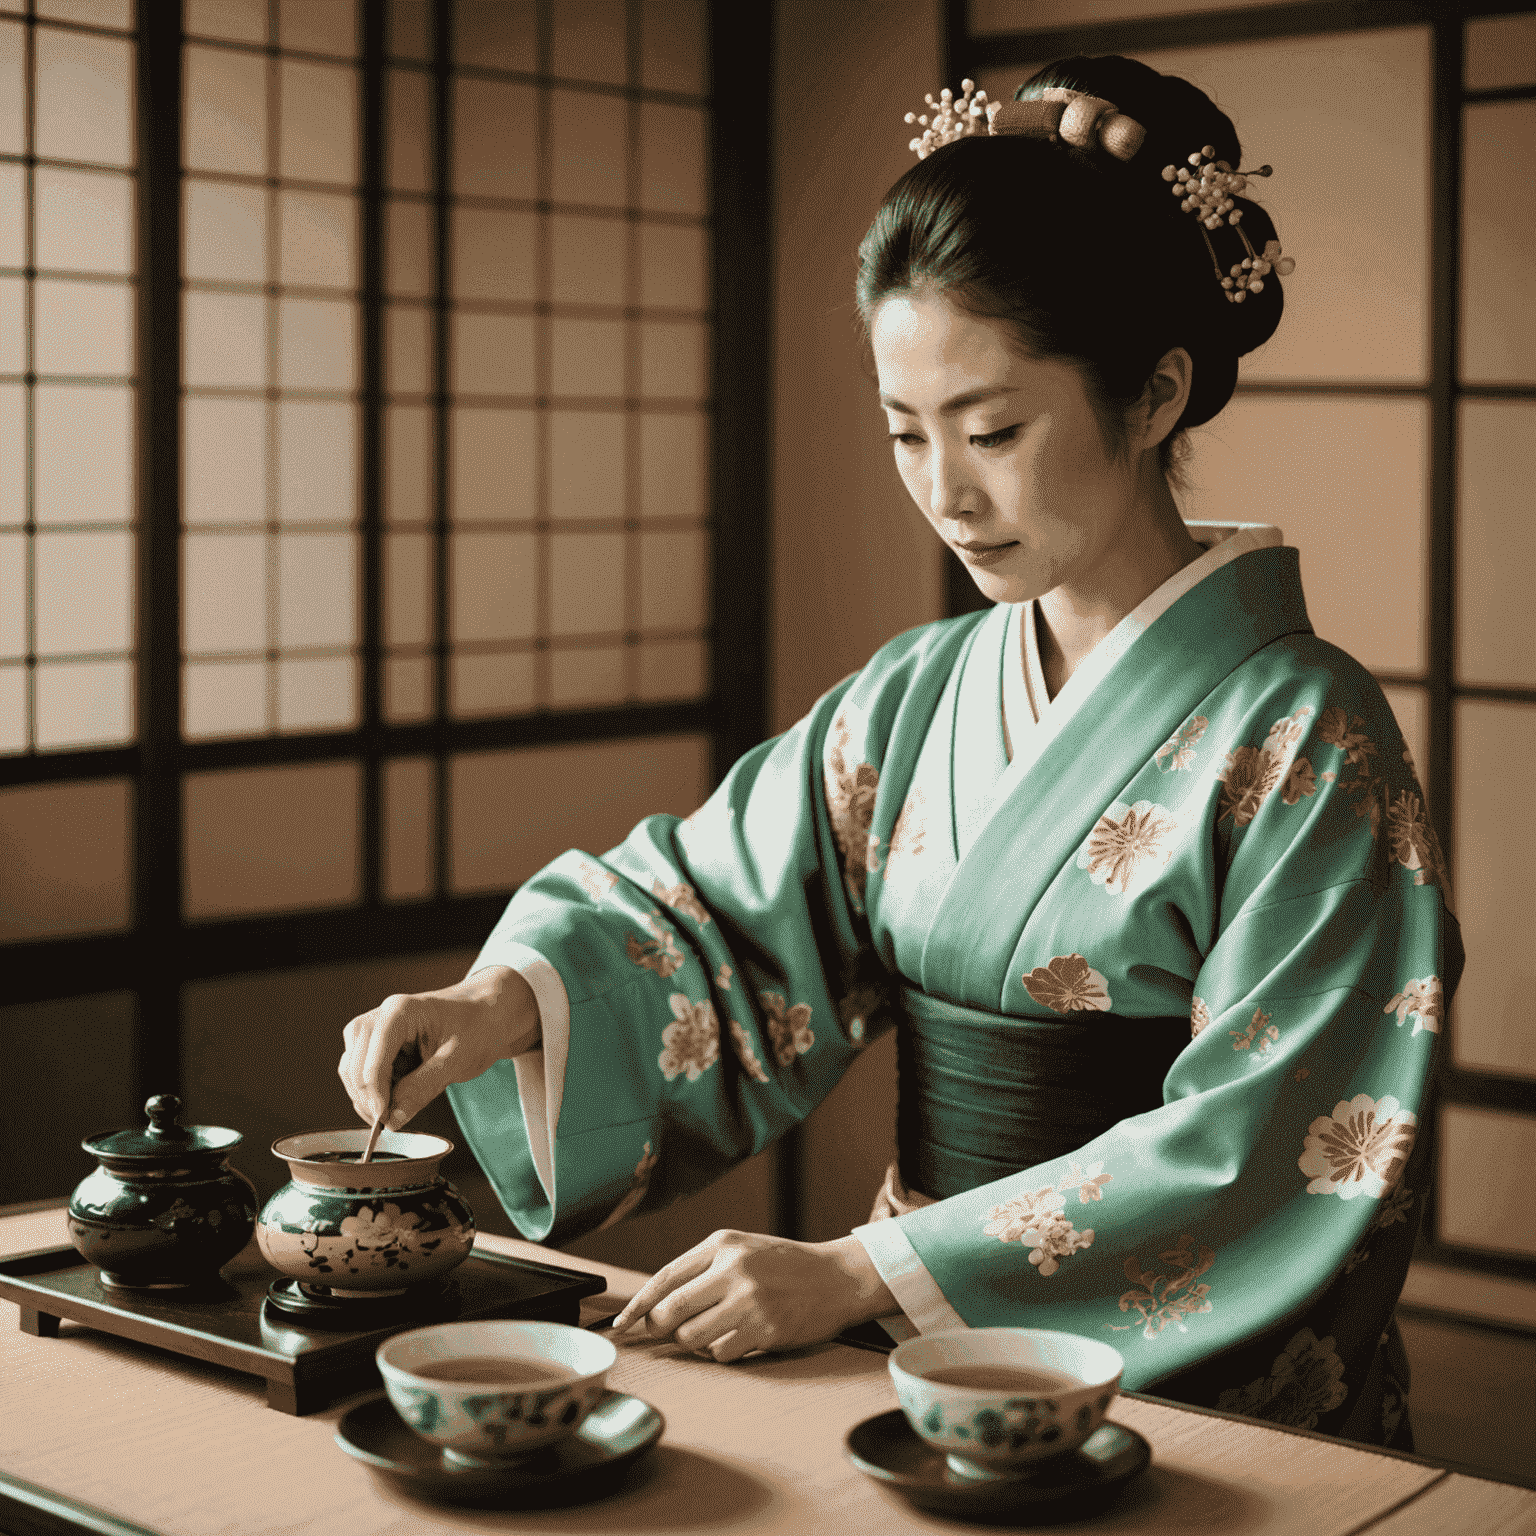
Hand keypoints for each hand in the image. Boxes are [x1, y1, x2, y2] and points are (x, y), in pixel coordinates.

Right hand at [337, 966, 540, 1129]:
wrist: (490, 1013)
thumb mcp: (458, 1059)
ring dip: (367, 1096)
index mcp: (401, 1011)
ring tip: (394, 1113)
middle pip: (353, 1063)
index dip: (374, 1091)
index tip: (384, 1119)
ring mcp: (378, 1029)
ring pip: (351, 1069)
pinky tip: (396, 1101)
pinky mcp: (381, 1044)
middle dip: (367, 1097)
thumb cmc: (479, 1026)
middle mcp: (382, 1016)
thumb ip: (423, 1088)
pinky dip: (374, 1092)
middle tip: (388, 1123)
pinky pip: (364, 1072)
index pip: (373, 1056)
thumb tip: (392, 1119)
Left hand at [609, 1229, 896, 1361]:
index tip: (620, 1325)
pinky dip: (723, 1352)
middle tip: (670, 1331)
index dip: (636, 1306)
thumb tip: (656, 1307)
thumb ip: (702, 1271)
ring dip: (696, 1342)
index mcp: (722, 1245)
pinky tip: (741, 1337)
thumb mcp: (742, 1250)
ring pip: (692, 1338)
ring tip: (716, 1329)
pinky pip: (721, 1353)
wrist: (837, 1277)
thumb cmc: (785, 1265)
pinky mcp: (764, 1330)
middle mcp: (732, 1269)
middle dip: (662, 1328)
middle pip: (669, 1312)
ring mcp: (749, 1301)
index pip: (664, 1278)